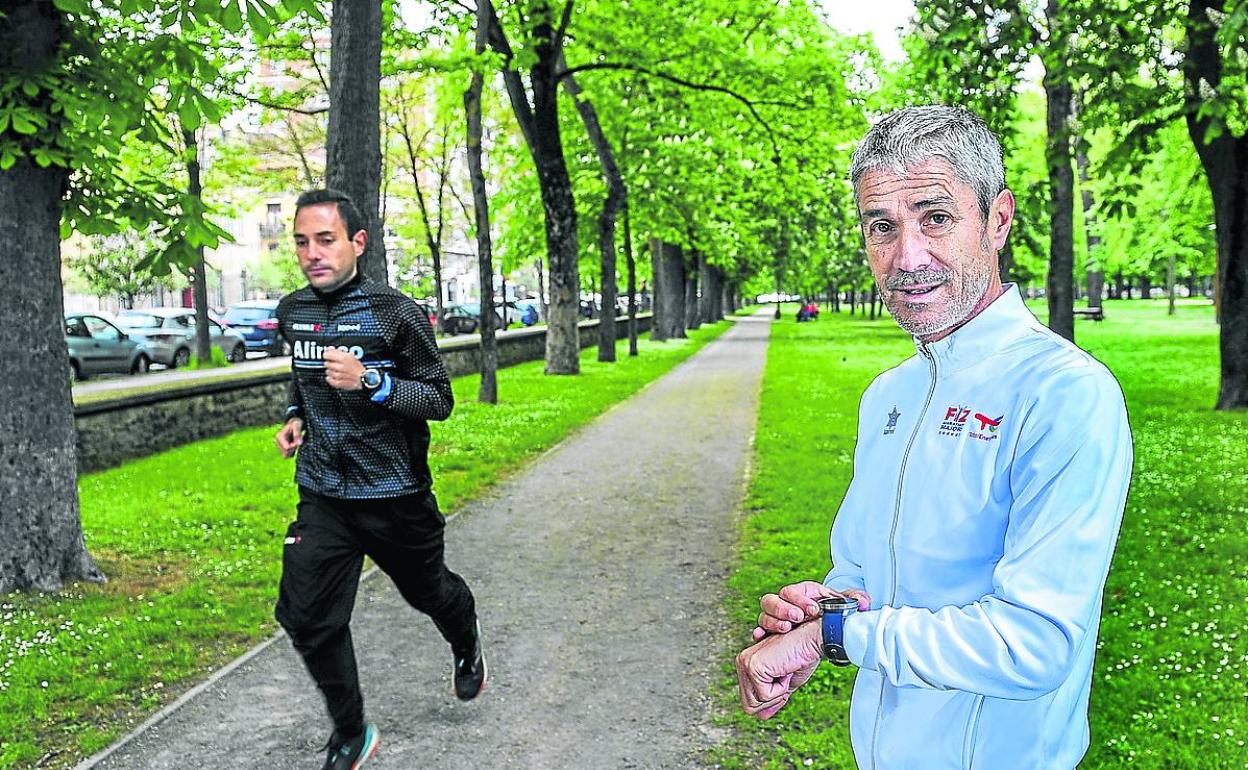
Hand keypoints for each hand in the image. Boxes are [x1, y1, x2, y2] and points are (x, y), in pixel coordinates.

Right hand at [275, 418, 303, 457]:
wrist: (294, 423)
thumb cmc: (296, 423)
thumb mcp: (297, 425)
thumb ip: (297, 434)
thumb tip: (299, 444)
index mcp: (279, 436)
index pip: (287, 448)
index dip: (294, 447)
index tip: (298, 442)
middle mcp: (276, 442)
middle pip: (285, 453)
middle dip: (293, 450)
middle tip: (297, 442)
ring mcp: (278, 446)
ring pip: (286, 455)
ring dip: (292, 451)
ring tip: (295, 443)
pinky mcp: (281, 448)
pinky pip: (287, 455)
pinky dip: (292, 452)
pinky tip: (294, 445)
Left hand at [323, 347, 364, 389]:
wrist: (365, 379)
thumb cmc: (358, 368)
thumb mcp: (350, 356)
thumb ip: (338, 351)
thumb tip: (329, 348)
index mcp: (343, 358)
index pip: (327, 355)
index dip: (327, 355)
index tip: (329, 356)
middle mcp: (340, 366)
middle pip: (326, 364)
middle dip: (330, 364)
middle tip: (335, 364)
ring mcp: (339, 375)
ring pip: (327, 372)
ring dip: (331, 371)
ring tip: (337, 371)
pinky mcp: (338, 383)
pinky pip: (329, 380)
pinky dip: (330, 379)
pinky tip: (334, 377)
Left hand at [736, 619, 823, 718]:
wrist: (813, 640)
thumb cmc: (803, 656)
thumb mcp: (786, 682)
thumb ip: (773, 698)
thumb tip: (761, 716)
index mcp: (748, 663)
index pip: (749, 700)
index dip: (771, 698)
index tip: (783, 677)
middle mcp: (742, 662)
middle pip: (749, 705)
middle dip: (773, 697)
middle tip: (784, 674)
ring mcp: (745, 663)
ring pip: (756, 703)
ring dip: (777, 692)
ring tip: (784, 671)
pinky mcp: (753, 667)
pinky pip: (765, 696)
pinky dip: (781, 688)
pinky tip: (785, 669)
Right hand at [752, 582, 870, 640]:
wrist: (826, 635)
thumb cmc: (832, 618)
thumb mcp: (844, 608)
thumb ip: (854, 600)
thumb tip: (862, 601)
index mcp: (802, 595)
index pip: (794, 591)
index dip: (800, 599)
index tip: (813, 609)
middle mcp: (786, 605)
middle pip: (773, 599)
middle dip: (783, 608)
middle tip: (796, 618)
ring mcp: (777, 619)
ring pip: (765, 614)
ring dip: (772, 621)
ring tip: (785, 628)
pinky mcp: (772, 634)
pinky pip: (760, 631)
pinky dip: (759, 632)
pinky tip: (761, 636)